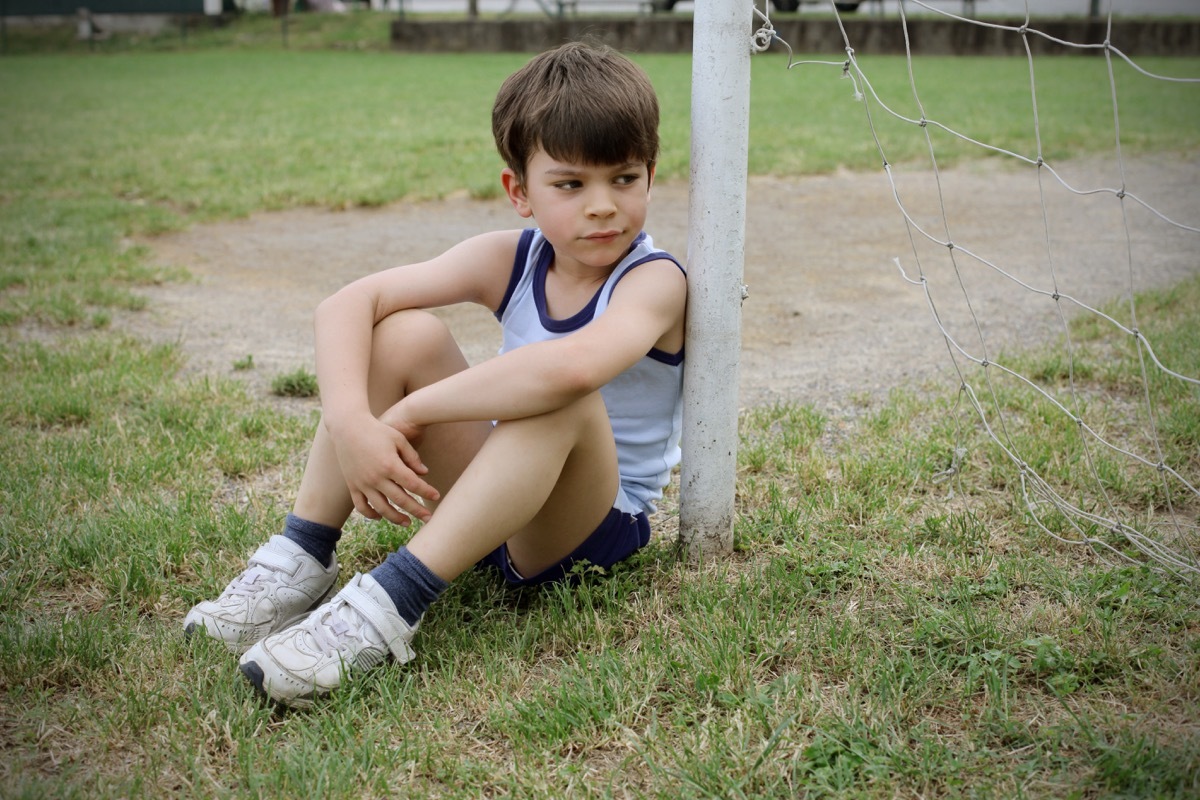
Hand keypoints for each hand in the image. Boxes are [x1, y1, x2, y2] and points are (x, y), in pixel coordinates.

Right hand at [328, 411, 439, 525]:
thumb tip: (425, 473)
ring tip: (407, 523)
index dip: (426, 492)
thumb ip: (412, 457)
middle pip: (400, 500)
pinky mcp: (353, 486)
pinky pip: (362, 506)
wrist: (348, 428)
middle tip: (429, 518)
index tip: (436, 496)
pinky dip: (371, 514)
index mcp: (390, 465)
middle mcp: (376, 478)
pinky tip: (381, 516)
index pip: (413, 484)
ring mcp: (363, 484)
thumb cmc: (377, 431)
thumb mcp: (398, 439)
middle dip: (416, 511)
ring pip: (381, 508)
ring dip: (396, 518)